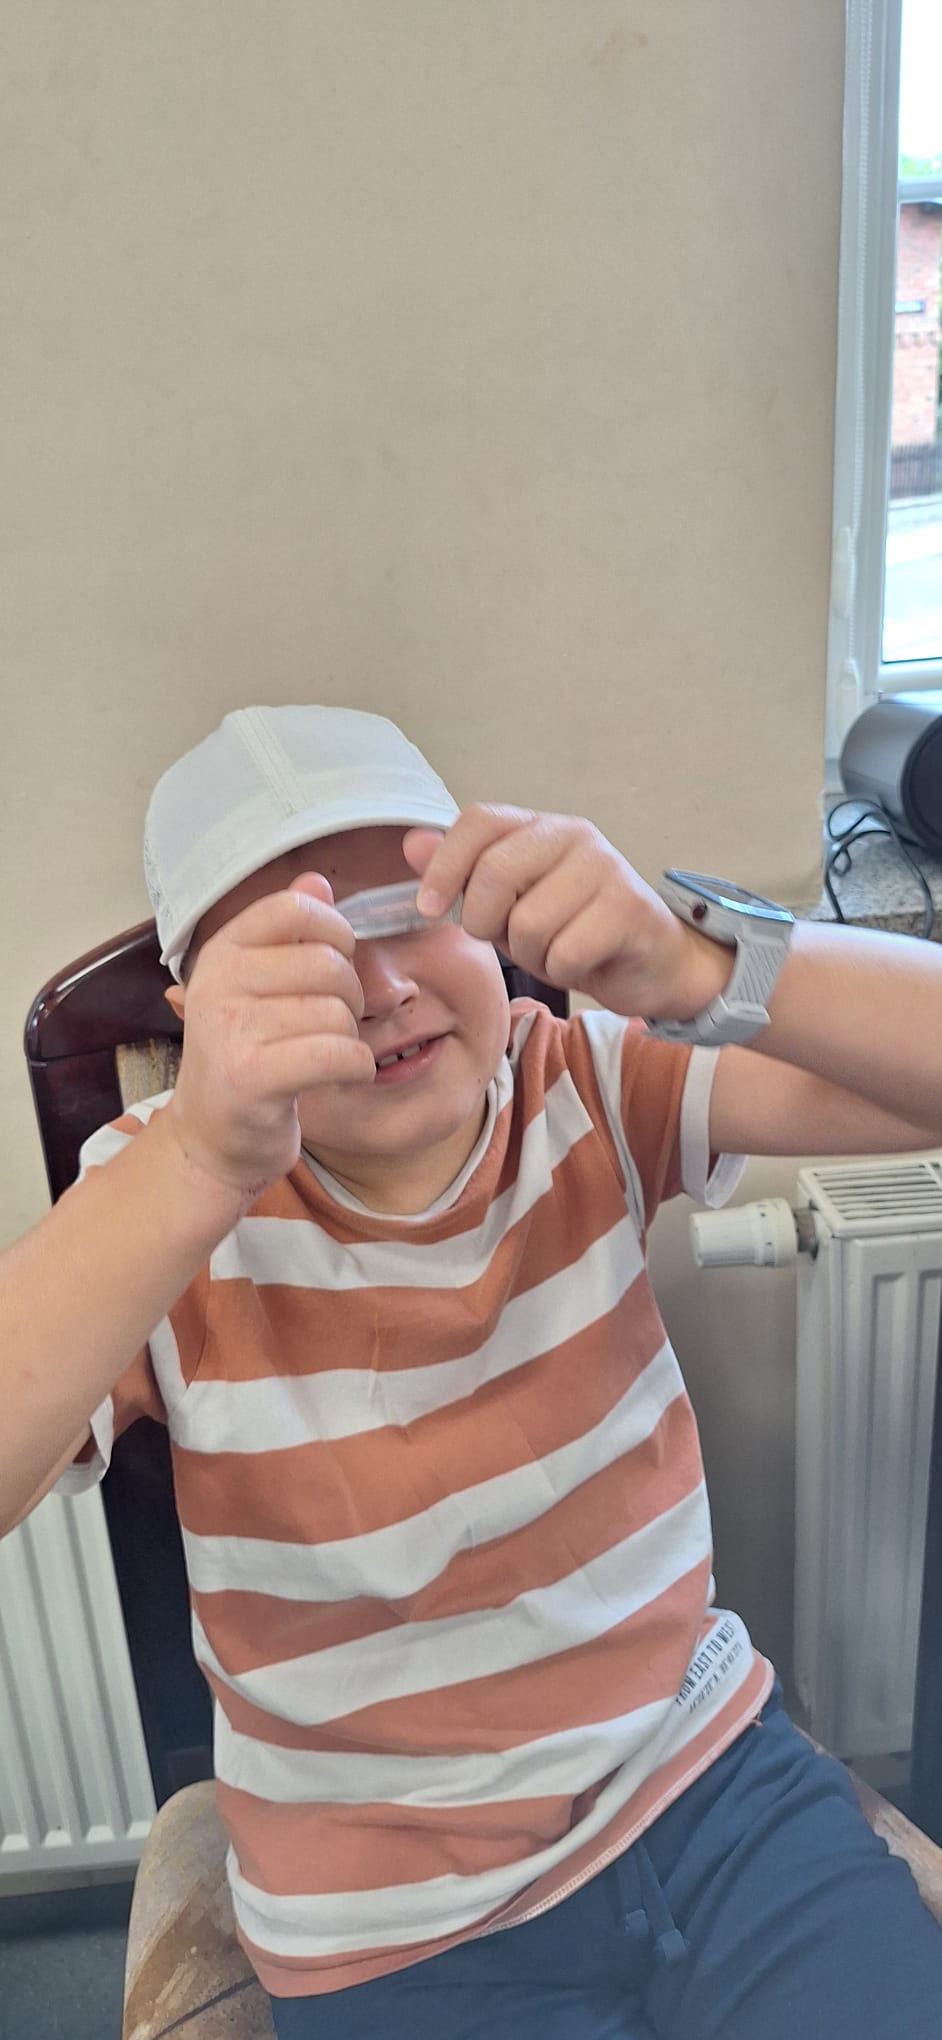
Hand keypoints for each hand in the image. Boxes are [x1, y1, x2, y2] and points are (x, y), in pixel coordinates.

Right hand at [166, 875, 375, 1196]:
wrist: (213, 1138)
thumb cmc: (249, 1056)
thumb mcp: (262, 987)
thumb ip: (290, 933)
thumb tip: (317, 880)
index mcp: (223, 952)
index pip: (296, 908)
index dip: (335, 932)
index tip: (333, 963)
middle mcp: (218, 983)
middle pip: (328, 963)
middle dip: (350, 995)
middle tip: (332, 1023)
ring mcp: (230, 1029)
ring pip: (337, 1012)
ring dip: (350, 1037)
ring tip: (325, 1054)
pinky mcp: (251, 1076)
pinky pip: (338, 1054)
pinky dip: (356, 1067)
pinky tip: (341, 1075)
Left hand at [403, 807, 733, 1019]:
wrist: (650, 964)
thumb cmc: (573, 932)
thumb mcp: (507, 907)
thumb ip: (462, 877)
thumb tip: (412, 844)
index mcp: (539, 827)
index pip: (478, 821)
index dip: (444, 865)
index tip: (428, 908)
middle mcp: (574, 835)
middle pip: (495, 873)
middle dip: (485, 922)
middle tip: (506, 939)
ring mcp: (606, 868)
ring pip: (529, 922)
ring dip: (531, 954)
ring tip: (554, 950)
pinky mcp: (630, 908)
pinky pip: (565, 951)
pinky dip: (563, 970)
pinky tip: (581, 962)